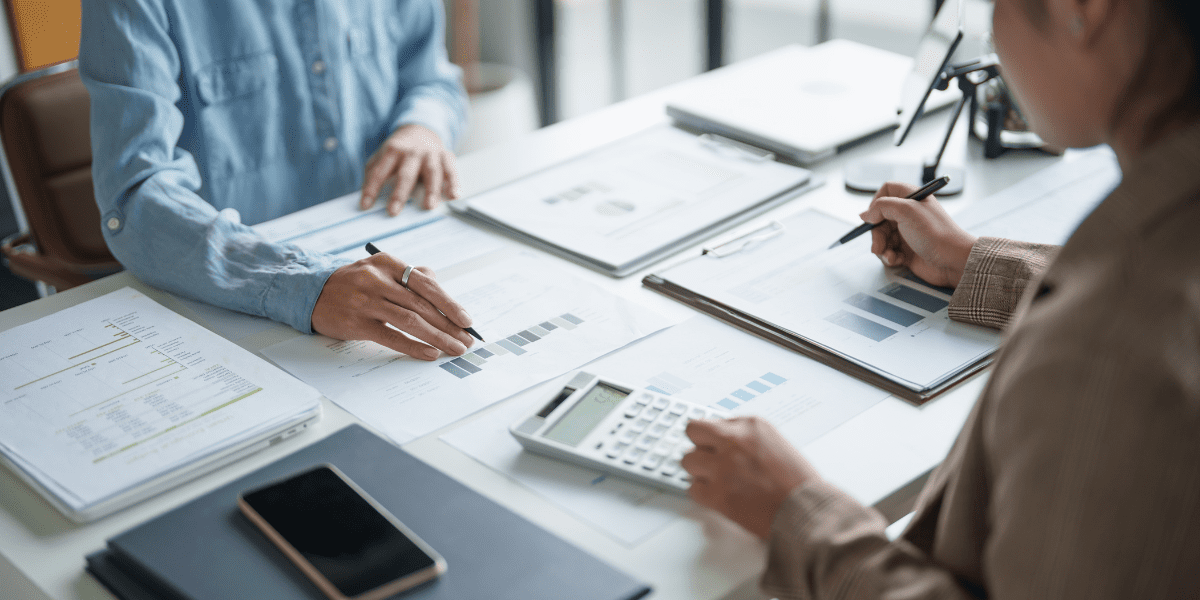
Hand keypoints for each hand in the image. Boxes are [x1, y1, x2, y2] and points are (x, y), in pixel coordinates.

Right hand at [311, 253, 473, 359]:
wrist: (311, 293)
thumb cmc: (353, 283)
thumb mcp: (379, 269)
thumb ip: (409, 275)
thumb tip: (439, 285)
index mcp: (387, 263)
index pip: (426, 284)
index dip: (449, 303)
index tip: (466, 320)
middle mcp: (376, 279)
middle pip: (421, 304)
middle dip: (449, 324)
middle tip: (467, 339)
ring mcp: (365, 301)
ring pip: (410, 320)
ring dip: (438, 337)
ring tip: (454, 348)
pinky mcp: (356, 323)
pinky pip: (391, 337)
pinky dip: (414, 346)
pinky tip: (431, 353)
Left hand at [360, 124, 460, 214]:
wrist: (421, 130)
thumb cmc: (399, 151)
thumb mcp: (382, 156)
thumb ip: (373, 173)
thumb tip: (364, 199)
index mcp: (392, 151)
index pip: (379, 172)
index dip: (371, 189)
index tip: (365, 206)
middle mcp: (412, 152)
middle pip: (405, 174)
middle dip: (399, 193)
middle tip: (393, 211)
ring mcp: (430, 154)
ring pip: (431, 172)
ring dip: (431, 190)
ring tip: (429, 206)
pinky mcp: (446, 156)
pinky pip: (451, 170)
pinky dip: (454, 183)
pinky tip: (454, 195)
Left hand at [681, 416, 819, 538]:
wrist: (806, 511)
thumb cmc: (800, 484)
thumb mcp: (778, 445)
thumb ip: (750, 440)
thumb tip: (729, 445)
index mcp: (751, 425)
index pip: (715, 422)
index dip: (716, 438)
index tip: (717, 446)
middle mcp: (733, 441)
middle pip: (693, 431)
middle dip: (699, 445)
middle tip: (707, 458)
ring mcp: (722, 467)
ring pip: (687, 461)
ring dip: (699, 471)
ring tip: (716, 481)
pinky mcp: (716, 493)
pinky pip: (692, 489)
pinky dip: (703, 494)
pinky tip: (718, 496)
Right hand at [860, 181, 977, 287]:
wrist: (952, 261)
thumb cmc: (935, 233)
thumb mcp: (906, 211)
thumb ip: (881, 207)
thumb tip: (865, 215)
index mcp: (911, 198)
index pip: (887, 191)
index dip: (876, 202)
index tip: (873, 216)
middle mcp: (909, 214)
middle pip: (879, 218)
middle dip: (876, 233)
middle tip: (879, 244)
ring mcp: (907, 233)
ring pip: (881, 237)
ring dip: (881, 247)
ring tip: (889, 256)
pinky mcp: (907, 251)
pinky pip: (888, 252)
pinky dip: (889, 257)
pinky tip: (896, 260)